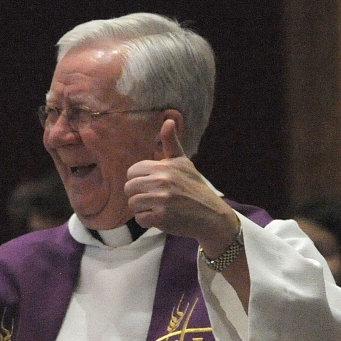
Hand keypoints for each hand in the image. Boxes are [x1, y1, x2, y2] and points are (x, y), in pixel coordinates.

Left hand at [124, 119, 237, 249]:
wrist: (211, 214)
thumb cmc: (194, 187)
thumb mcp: (183, 163)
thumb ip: (171, 143)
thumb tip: (168, 120)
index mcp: (163, 167)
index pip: (132, 172)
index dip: (139, 180)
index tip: (151, 185)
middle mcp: (161, 181)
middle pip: (129, 188)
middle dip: (138, 195)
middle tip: (154, 199)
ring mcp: (161, 200)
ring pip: (133, 204)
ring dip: (142, 209)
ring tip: (157, 208)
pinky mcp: (162, 217)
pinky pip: (139, 219)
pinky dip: (147, 221)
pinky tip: (159, 218)